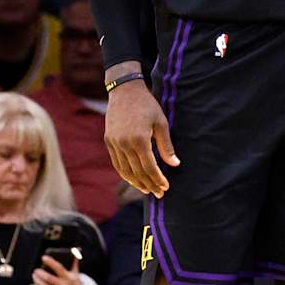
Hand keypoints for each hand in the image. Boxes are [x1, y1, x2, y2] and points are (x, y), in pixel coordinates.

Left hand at [32, 256, 92, 284]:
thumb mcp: (76, 275)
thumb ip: (74, 263)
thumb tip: (76, 251)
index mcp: (68, 277)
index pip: (58, 268)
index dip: (50, 262)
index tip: (43, 257)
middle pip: (48, 278)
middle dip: (40, 273)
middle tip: (35, 269)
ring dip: (36, 280)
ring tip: (34, 275)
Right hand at [103, 74, 178, 198]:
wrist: (124, 90)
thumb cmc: (147, 105)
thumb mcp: (161, 123)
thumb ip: (166, 146)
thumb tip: (175, 164)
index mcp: (139, 139)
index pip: (149, 167)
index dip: (157, 179)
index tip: (165, 187)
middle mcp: (124, 143)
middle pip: (137, 172)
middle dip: (149, 184)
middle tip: (159, 193)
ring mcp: (114, 143)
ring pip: (125, 170)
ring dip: (136, 183)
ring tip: (147, 189)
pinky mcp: (109, 141)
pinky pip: (116, 163)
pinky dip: (125, 173)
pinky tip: (133, 179)